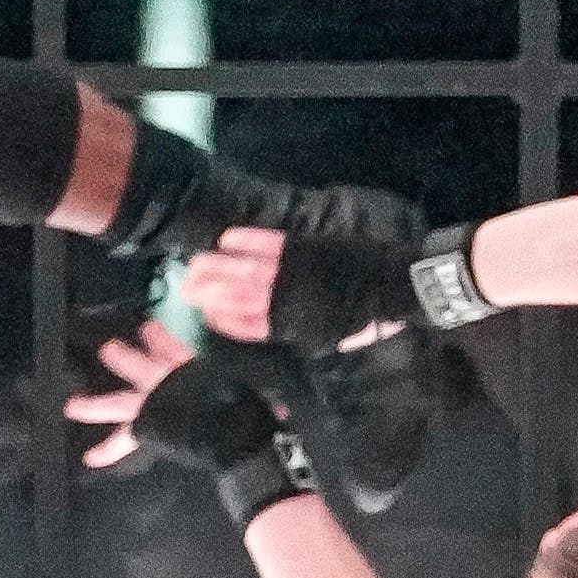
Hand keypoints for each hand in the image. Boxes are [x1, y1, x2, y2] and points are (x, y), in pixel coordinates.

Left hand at [65, 329, 304, 522]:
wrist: (232, 435)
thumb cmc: (244, 405)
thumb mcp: (245, 374)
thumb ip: (243, 360)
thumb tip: (256, 359)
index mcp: (187, 369)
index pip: (171, 348)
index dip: (160, 339)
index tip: (149, 326)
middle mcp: (165, 382)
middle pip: (140, 366)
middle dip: (125, 358)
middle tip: (109, 349)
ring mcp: (152, 405)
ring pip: (117, 401)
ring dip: (96, 402)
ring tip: (72, 407)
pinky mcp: (148, 428)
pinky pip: (124, 441)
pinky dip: (109, 449)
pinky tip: (90, 458)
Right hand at [181, 221, 407, 352]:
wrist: (391, 287)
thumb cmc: (365, 319)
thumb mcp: (332, 338)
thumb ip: (302, 332)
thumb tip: (276, 327)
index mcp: (291, 327)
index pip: (248, 325)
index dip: (225, 321)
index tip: (204, 315)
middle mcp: (285, 301)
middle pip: (238, 297)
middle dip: (209, 294)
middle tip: (185, 288)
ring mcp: (292, 274)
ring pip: (245, 271)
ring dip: (217, 268)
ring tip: (194, 265)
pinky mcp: (303, 249)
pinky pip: (269, 243)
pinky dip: (246, 240)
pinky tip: (226, 239)